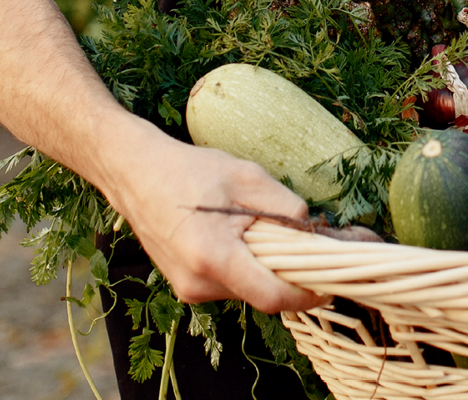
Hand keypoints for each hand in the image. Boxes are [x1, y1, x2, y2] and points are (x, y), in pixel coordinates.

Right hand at [101, 126, 326, 313]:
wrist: (135, 174)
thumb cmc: (189, 171)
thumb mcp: (247, 177)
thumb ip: (286, 208)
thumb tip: (317, 233)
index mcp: (214, 258)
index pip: (273, 297)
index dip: (308, 294)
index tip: (332, 281)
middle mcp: (198, 283)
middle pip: (262, 294)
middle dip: (289, 274)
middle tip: (306, 245)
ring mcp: (188, 289)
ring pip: (246, 289)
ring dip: (264, 267)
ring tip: (261, 229)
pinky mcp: (185, 286)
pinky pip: (229, 283)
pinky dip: (245, 265)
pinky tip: (238, 234)